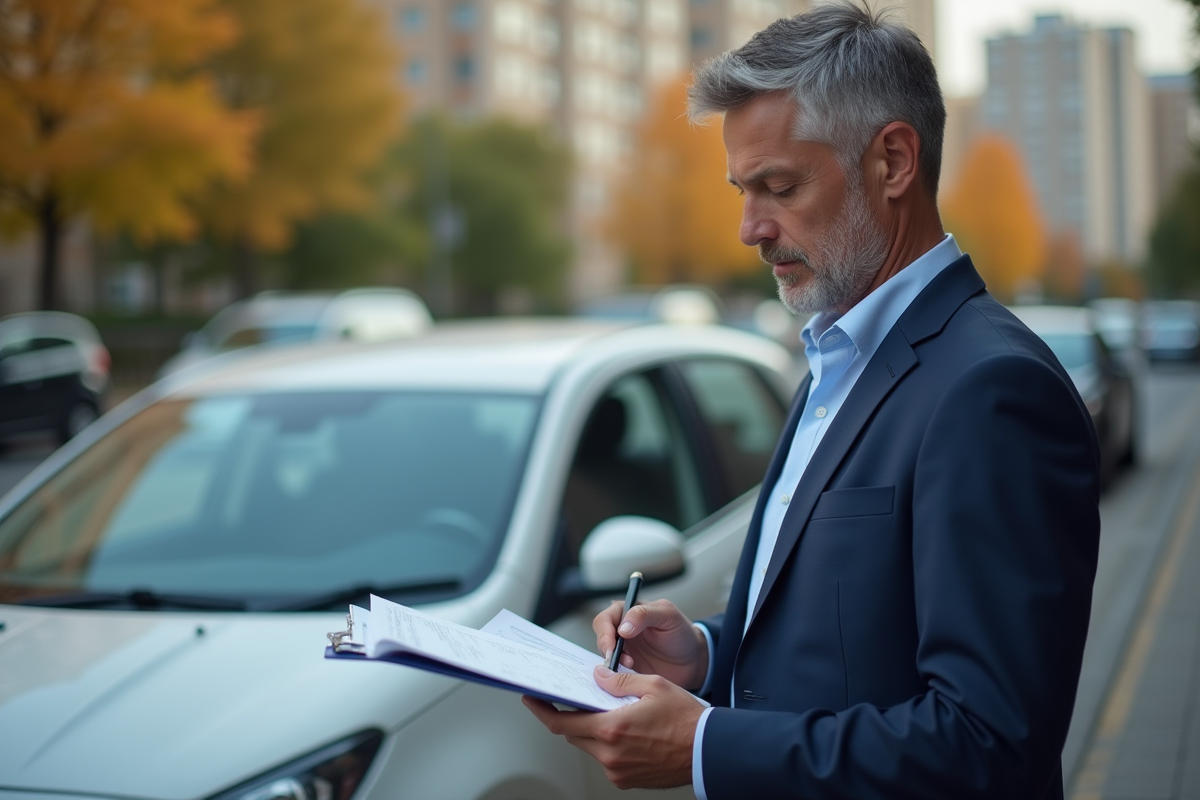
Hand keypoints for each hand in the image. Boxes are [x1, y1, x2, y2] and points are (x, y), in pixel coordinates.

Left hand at [522, 666, 703, 788]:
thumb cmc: (686, 719)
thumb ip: (619, 681)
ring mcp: (617, 771)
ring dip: (591, 730)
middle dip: (569, 717)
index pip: (563, 722)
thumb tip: (597, 676)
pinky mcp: (626, 780)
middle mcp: (610, 754)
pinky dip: (607, 744)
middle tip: (570, 701)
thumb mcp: (654, 686)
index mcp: (613, 728)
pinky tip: (623, 731)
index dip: (543, 711)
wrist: (708, 751)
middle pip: (573, 735)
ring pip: (590, 747)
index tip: (531, 700)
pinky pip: (606, 760)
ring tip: (607, 713)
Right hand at [594, 598, 708, 689]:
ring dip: (612, 662)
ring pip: (604, 656)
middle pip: (600, 637)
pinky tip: (628, 676)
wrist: (693, 661)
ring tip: (630, 666)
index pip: (605, 618)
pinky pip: (612, 672)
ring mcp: (623, 650)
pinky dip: (616, 675)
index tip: (612, 646)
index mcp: (628, 611)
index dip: (605, 632)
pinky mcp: (626, 669)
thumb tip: (622, 627)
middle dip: (606, 648)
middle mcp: (621, 630)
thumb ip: (644, 614)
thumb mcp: (668, 616)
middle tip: (615, 660)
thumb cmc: (682, 633)